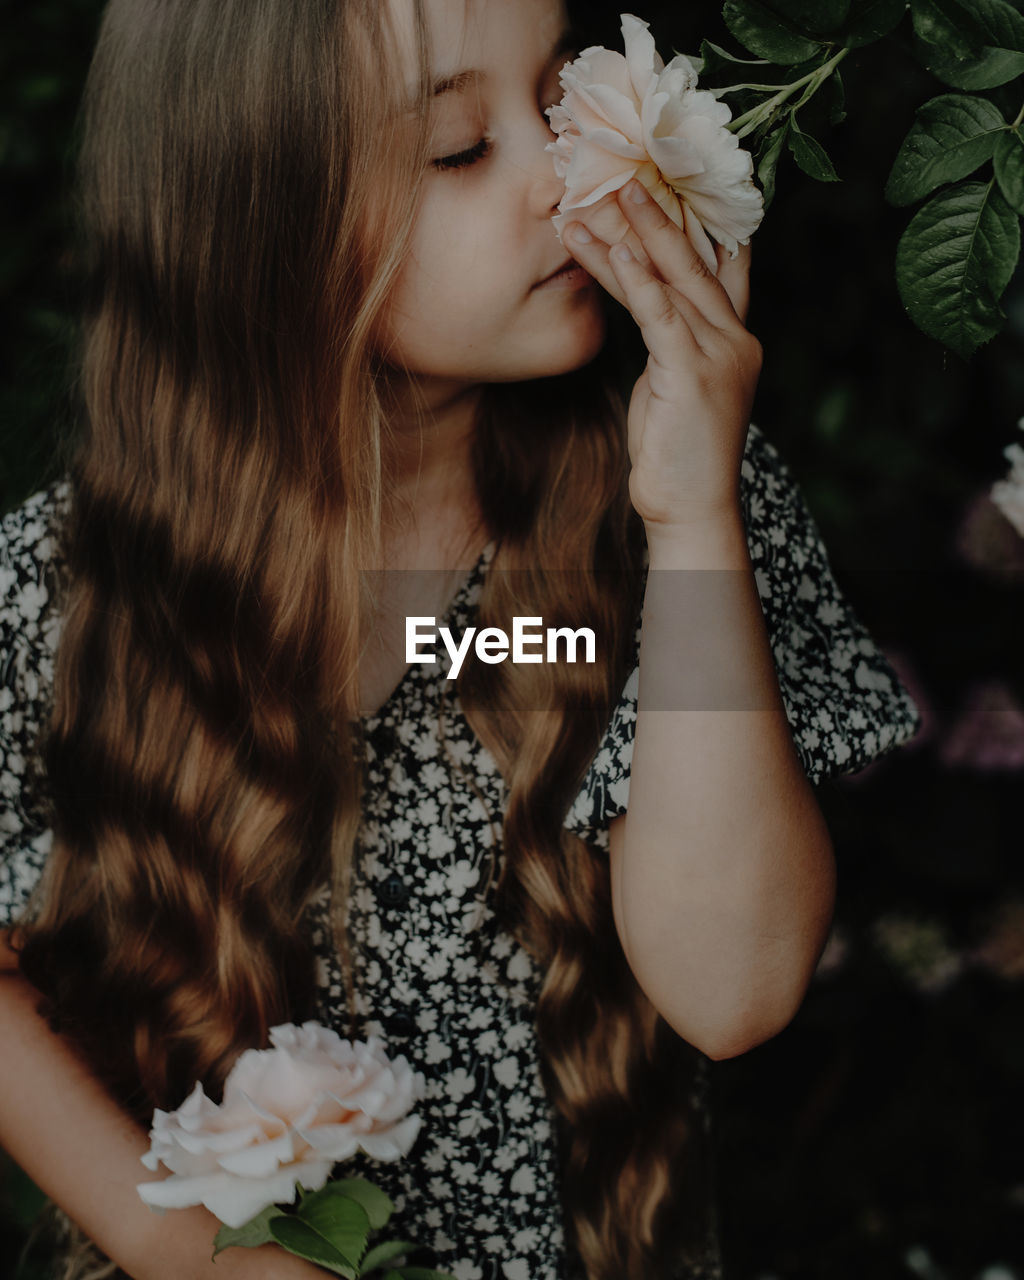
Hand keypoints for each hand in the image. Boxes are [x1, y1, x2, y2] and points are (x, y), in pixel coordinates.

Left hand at [563, 180, 761, 532]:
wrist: (691, 510)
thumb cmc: (677, 457)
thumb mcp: (676, 390)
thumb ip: (671, 348)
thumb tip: (651, 315)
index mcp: (734, 342)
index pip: (724, 269)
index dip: (702, 223)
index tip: (682, 179)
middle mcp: (734, 341)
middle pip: (695, 262)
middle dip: (659, 215)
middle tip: (626, 170)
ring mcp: (718, 356)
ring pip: (673, 281)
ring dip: (634, 235)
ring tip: (604, 195)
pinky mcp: (693, 375)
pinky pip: (659, 316)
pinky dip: (636, 281)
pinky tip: (613, 249)